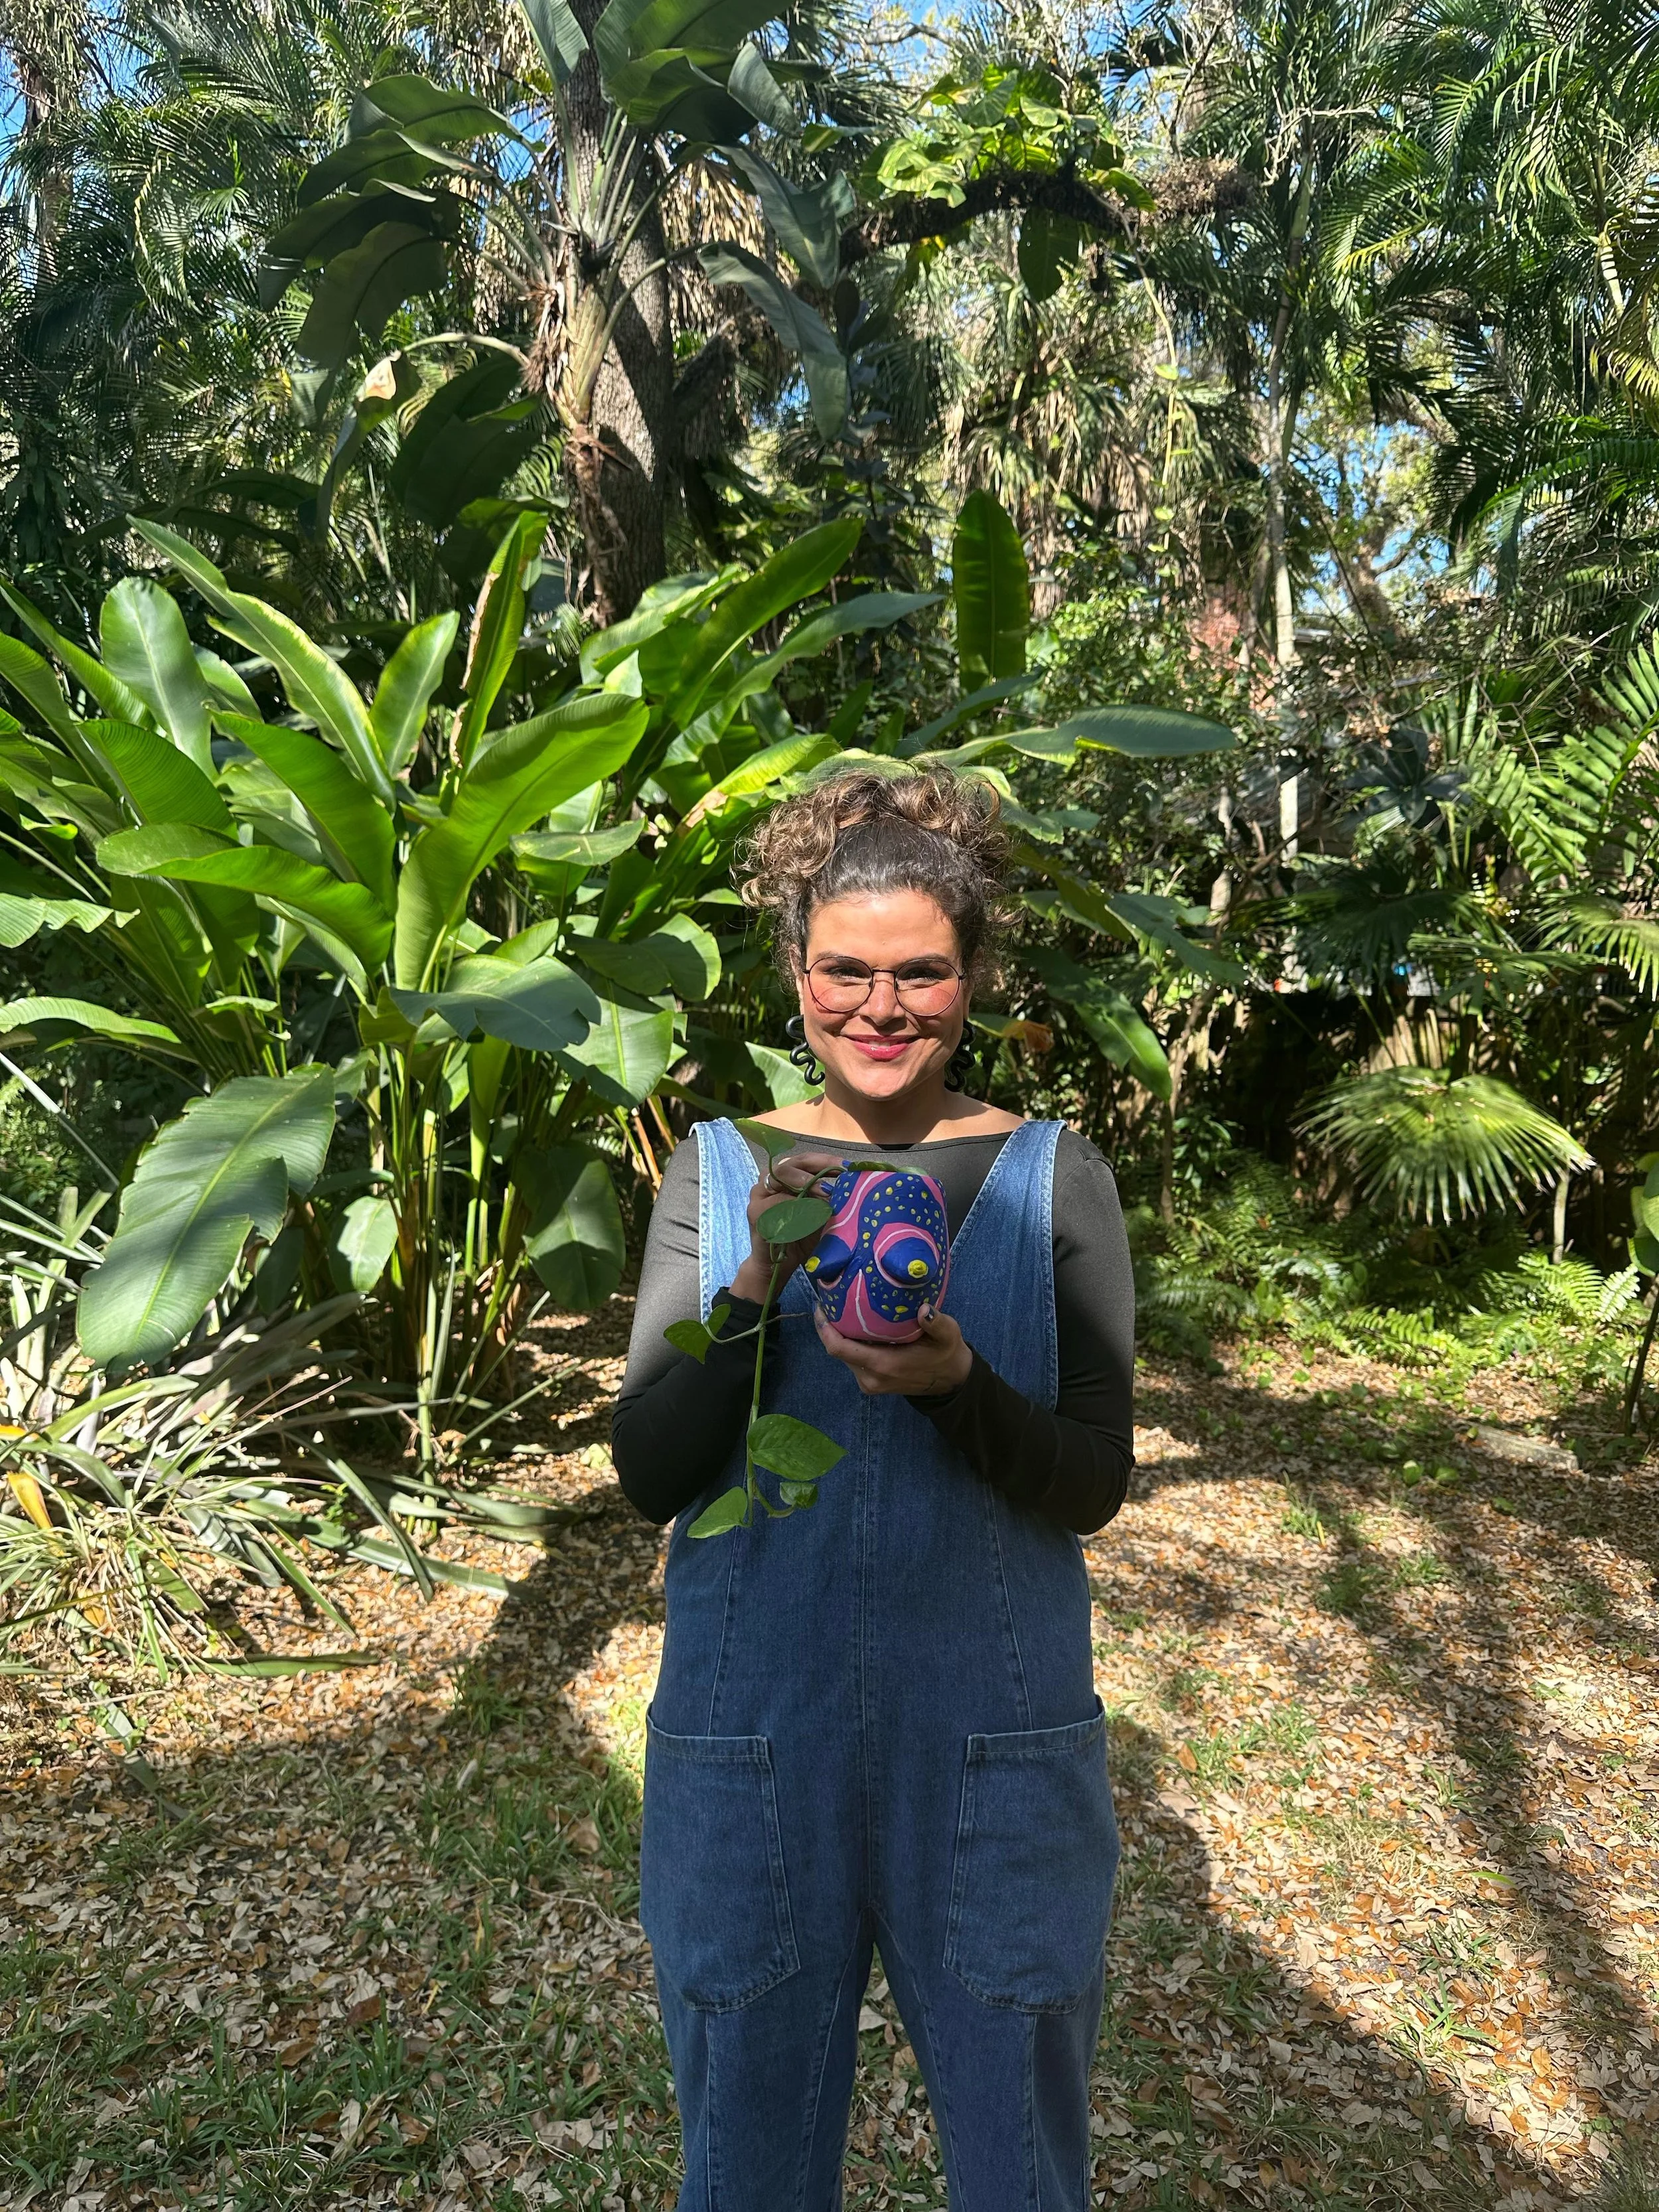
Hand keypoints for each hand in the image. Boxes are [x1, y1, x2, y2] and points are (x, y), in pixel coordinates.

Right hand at [730, 1149, 845, 1302]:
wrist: (778, 1266)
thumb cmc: (801, 1238)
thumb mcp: (820, 1215)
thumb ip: (829, 1199)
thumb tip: (853, 1185)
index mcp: (785, 1177)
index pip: (805, 1160)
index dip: (827, 1161)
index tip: (848, 1167)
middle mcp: (769, 1181)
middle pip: (792, 1163)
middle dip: (818, 1168)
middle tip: (838, 1180)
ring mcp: (758, 1195)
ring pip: (780, 1176)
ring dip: (806, 1183)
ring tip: (826, 1194)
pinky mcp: (755, 1212)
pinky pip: (776, 1202)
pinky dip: (796, 1205)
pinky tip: (812, 1213)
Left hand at [812, 1303, 973, 1397]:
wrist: (950, 1382)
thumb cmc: (947, 1355)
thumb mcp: (948, 1336)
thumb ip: (937, 1323)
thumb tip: (924, 1309)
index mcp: (884, 1365)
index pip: (839, 1348)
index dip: (824, 1328)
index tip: (821, 1306)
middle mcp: (870, 1377)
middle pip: (837, 1350)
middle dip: (829, 1326)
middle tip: (831, 1298)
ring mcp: (869, 1383)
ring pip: (843, 1355)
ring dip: (839, 1334)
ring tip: (841, 1307)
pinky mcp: (870, 1384)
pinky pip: (852, 1360)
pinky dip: (849, 1343)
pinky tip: (854, 1324)